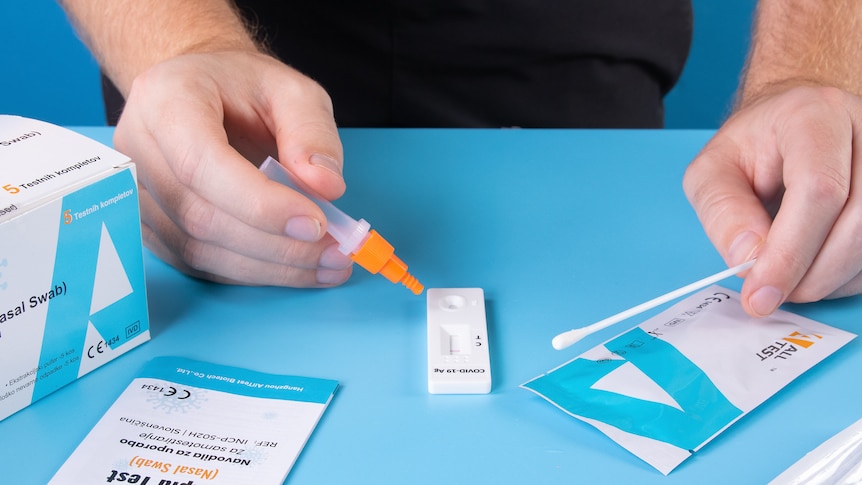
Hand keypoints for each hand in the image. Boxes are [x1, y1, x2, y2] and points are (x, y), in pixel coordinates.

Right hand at [115, 50, 353, 285]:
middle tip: (336, 253)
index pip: (201, 164)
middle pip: (199, 215)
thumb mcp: (292, 90)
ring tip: (327, 264)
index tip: (316, 224)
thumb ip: (312, 132)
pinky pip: (198, 263)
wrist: (203, 93)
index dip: (259, 204)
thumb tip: (327, 187)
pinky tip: (296, 268)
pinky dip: (252, 272)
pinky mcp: (150, 227)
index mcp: (165, 99)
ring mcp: (135, 194)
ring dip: (269, 267)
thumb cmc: (244, 87)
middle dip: (275, 244)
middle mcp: (137, 149)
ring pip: (198, 248)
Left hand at [684, 85, 861, 315]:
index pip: (818, 188)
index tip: (761, 292)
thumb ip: (722, 211)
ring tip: (790, 280)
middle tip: (772, 294)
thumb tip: (748, 258)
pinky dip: (847, 275)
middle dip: (811, 274)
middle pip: (857, 221)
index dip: (790, 251)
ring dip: (830, 278)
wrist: (789, 127)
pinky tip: (816, 269)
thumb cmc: (752, 148)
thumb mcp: (713, 171)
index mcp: (812, 116)